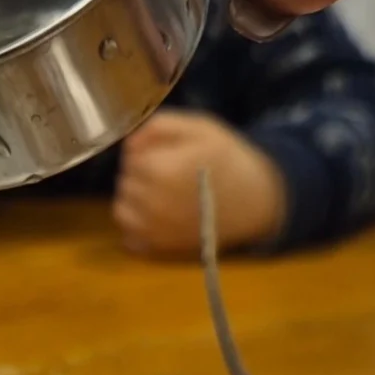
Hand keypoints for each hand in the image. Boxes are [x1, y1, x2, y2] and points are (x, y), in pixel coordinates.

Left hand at [113, 111, 285, 258]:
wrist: (252, 201)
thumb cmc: (226, 159)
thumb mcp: (200, 128)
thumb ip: (160, 127)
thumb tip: (128, 142)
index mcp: (160, 170)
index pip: (130, 158)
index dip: (145, 152)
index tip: (163, 153)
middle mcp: (152, 203)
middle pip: (125, 183)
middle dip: (139, 175)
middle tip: (165, 172)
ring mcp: (154, 229)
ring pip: (122, 209)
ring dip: (134, 199)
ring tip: (159, 193)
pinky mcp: (159, 248)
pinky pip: (129, 236)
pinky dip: (137, 226)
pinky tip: (157, 216)